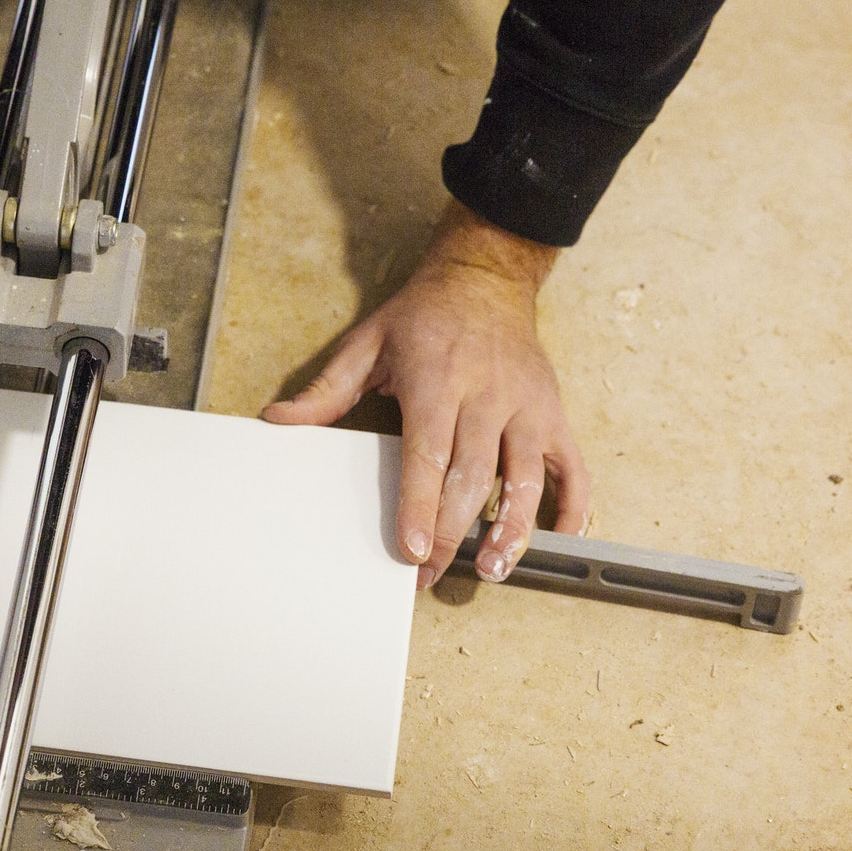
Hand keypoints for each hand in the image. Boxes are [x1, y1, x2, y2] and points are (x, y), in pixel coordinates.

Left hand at [263, 200, 588, 587]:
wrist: (484, 278)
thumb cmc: (423, 317)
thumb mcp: (367, 343)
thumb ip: (326, 390)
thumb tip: (279, 421)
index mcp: (437, 381)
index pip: (429, 454)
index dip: (420, 505)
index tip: (410, 548)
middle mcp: (487, 396)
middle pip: (472, 476)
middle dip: (451, 531)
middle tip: (430, 572)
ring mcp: (527, 407)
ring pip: (526, 478)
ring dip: (512, 529)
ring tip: (492, 568)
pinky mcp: (553, 413)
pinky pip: (572, 466)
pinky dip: (572, 505)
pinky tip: (556, 538)